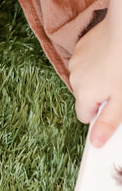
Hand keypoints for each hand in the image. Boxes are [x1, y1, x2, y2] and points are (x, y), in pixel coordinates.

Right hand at [69, 16, 121, 147]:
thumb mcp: (121, 101)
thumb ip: (107, 123)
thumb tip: (96, 143)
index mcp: (83, 94)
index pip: (83, 117)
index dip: (99, 114)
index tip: (112, 106)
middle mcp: (74, 78)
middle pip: (83, 97)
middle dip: (97, 96)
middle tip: (116, 88)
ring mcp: (75, 61)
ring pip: (83, 79)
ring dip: (95, 79)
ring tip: (113, 71)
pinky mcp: (80, 47)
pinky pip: (84, 63)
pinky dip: (94, 64)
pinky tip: (108, 58)